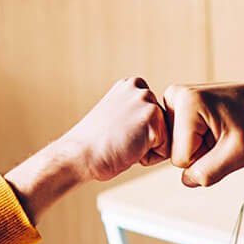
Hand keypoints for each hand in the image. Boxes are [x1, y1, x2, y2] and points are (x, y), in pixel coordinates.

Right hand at [55, 77, 171, 183]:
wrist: (78, 156)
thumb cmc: (94, 146)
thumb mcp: (117, 117)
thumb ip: (136, 113)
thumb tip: (161, 124)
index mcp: (130, 85)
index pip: (155, 118)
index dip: (138, 134)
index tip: (116, 133)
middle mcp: (140, 87)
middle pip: (163, 127)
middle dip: (145, 141)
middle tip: (118, 140)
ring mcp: (147, 100)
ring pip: (166, 138)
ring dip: (147, 149)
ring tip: (122, 144)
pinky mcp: (153, 118)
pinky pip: (165, 150)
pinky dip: (147, 158)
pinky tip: (127, 150)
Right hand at [159, 82, 243, 186]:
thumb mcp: (239, 153)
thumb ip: (209, 172)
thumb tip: (186, 180)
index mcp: (187, 102)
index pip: (180, 159)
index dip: (205, 159)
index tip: (224, 140)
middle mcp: (175, 96)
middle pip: (174, 152)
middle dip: (200, 152)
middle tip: (222, 136)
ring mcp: (174, 100)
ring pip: (175, 147)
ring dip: (199, 146)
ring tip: (218, 130)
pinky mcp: (176, 106)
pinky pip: (178, 139)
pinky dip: (196, 140)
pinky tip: (212, 128)